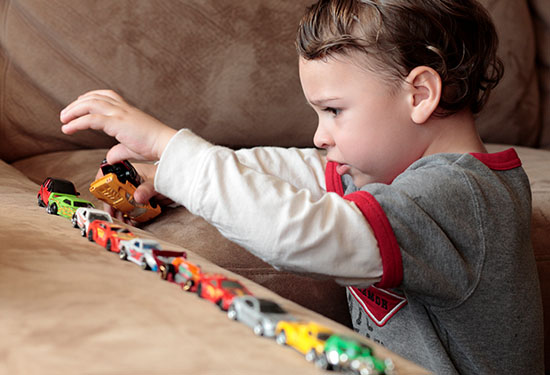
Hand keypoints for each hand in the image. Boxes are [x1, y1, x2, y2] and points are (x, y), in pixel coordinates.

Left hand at [60, 90, 176, 162]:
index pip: (107, 95)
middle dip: (77, 104)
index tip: (80, 102)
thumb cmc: (154, 145)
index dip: (91, 96)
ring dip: (73, 110)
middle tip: (65, 114)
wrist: (165, 144)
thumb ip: (119, 150)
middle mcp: (123, 109)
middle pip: (94, 97)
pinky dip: (77, 123)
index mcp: (128, 111)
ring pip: (90, 104)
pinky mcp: (117, 123)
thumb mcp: (132, 147)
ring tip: (64, 119)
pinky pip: (91, 119)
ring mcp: (120, 114)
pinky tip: (68, 128)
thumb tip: (110, 157)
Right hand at [93, 162, 174, 222]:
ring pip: (121, 201)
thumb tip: (137, 196)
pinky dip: (129, 215)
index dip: (104, 184)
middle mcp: (131, 181)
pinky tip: (130, 220)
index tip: (102, 196)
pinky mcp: (140, 200)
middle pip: (114, 192)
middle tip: (112, 214)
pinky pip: (131, 208)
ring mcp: (135, 191)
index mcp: (131, 172)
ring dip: (120, 211)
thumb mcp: (157, 182)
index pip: (111, 175)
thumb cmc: (168, 177)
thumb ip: (148, 188)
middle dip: (111, 203)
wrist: (180, 184)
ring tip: (122, 220)